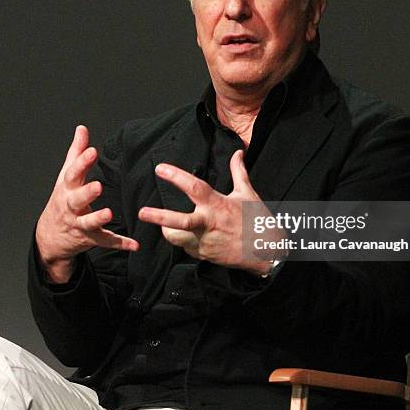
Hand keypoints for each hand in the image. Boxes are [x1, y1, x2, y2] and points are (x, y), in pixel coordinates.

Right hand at [36, 125, 138, 282]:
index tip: (92, 151)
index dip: (81, 162)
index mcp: (67, 188)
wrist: (49, 236)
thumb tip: (82, 128)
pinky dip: (120, 243)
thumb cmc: (62, 199)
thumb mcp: (66, 176)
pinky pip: (105, 241)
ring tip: (109, 213)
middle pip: (76, 200)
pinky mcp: (90, 238)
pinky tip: (134, 244)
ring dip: (98, 218)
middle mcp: (71, 207)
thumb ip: (76, 152)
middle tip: (97, 186)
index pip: (72, 173)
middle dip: (86, 193)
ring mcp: (79, 224)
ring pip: (88, 222)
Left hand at [138, 150, 270, 275]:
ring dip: (168, 231)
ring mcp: (206, 242)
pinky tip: (191, 236)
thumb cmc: (257, 220)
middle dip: (159, 217)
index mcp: (218, 205)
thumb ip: (238, 172)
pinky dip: (185, 241)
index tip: (160, 169)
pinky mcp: (204, 255)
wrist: (267, 251)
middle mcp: (209, 224)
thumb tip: (237, 153)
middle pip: (179, 221)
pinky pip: (187, 247)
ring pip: (176, 239)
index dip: (176, 176)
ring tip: (163, 225)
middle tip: (142, 212)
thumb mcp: (247, 194)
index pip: (194, 187)